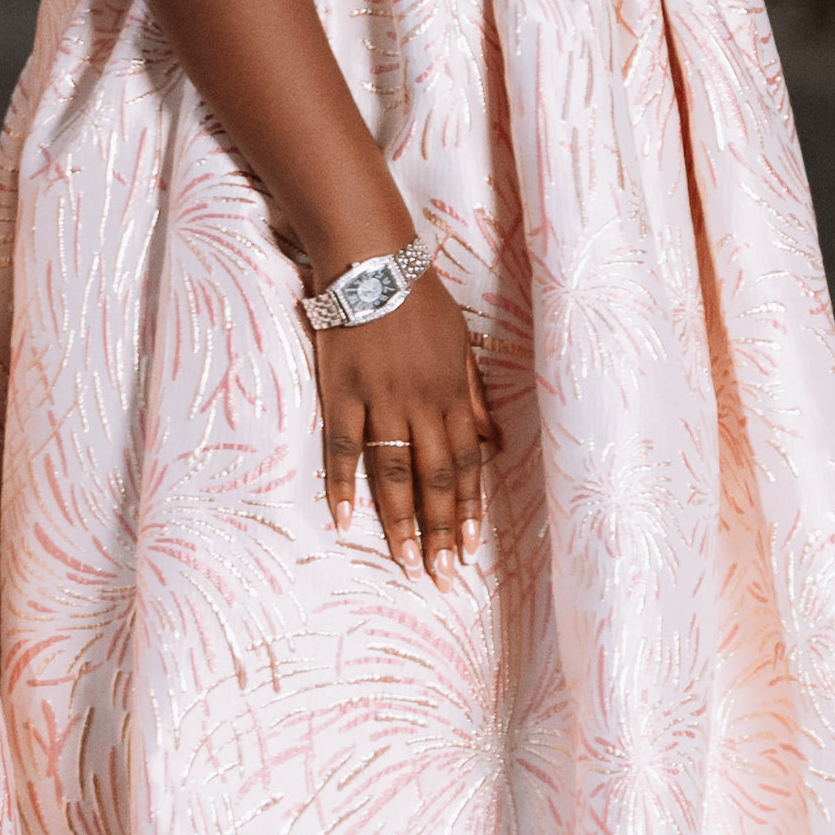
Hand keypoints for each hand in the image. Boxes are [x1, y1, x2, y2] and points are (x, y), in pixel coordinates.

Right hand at [310, 264, 495, 578]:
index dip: (466, 506)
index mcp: (451, 394)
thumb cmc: (419, 302)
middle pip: (434, 477)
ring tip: (404, 561)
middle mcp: (420, 403)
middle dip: (439, 529)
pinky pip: (343, 445)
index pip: (463, 463)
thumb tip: (494, 442)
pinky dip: (343, 483)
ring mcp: (379, 399)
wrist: (373, 261)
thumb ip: (473, 396)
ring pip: (394, 471)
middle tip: (441, 573)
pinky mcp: (341, 391)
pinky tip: (344, 519)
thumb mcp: (460, 345)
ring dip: (401, 521)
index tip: (468, 546)